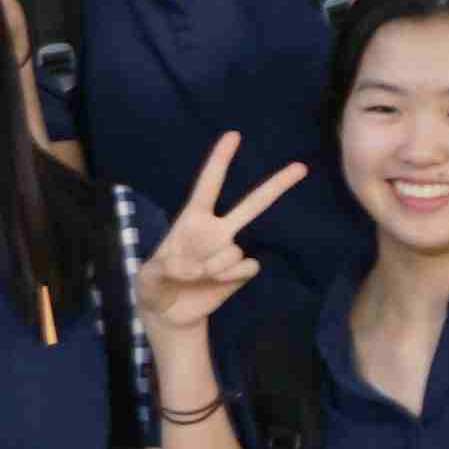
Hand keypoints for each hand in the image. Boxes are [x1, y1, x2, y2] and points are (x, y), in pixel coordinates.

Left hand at [136, 130, 302, 335]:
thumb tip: (195, 267)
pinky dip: (231, 277)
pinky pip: (247, 268)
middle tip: (302, 166)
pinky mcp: (240, 273)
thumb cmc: (154, 286)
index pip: (208, 185)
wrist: (170, 313)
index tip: (233, 135)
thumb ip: (163, 269)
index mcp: (191, 220)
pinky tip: (215, 283)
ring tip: (197, 276)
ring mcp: (230, 250)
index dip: (220, 160)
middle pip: (251, 204)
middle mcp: (216, 230)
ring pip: (236, 251)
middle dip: (276, 186)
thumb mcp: (146, 277)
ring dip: (216, 267)